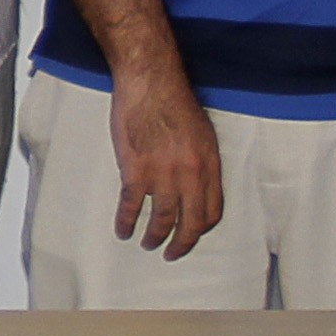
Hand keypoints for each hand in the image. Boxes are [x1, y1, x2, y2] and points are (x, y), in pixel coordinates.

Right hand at [106, 65, 224, 257]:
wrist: (150, 82)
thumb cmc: (175, 101)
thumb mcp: (203, 133)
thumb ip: (202, 162)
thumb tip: (195, 184)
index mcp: (210, 165)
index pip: (212, 211)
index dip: (201, 228)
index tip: (191, 233)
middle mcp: (191, 175)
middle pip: (191, 224)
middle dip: (181, 244)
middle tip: (172, 253)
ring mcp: (163, 175)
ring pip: (161, 220)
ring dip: (154, 238)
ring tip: (148, 244)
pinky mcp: (136, 171)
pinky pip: (131, 206)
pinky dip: (125, 222)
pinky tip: (123, 230)